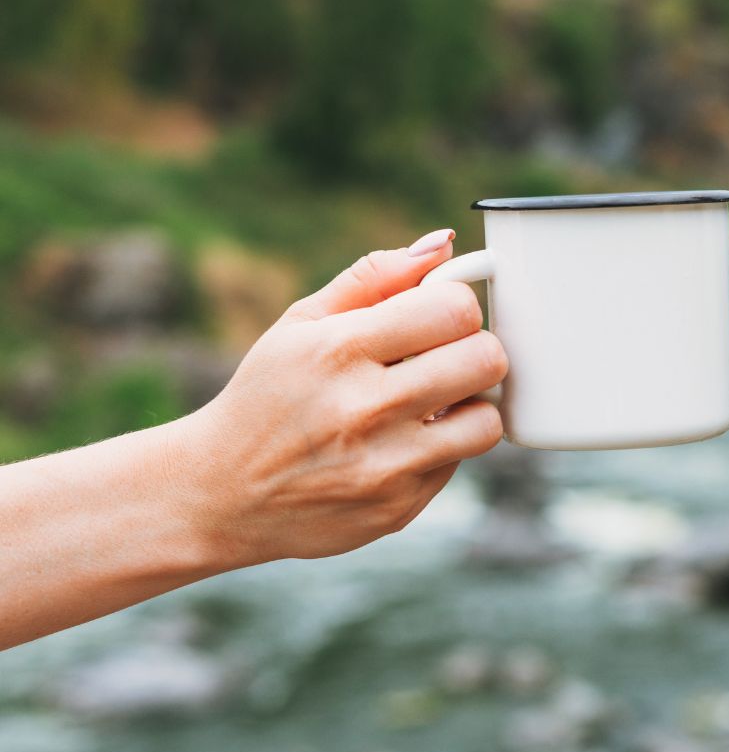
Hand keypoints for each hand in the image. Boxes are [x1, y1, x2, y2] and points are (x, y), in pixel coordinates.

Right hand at [173, 231, 507, 565]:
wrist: (220, 494)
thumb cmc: (269, 395)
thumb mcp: (302, 323)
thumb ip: (375, 276)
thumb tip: (443, 243)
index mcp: (339, 351)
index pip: (453, 308)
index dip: (458, 304)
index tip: (439, 314)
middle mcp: (365, 410)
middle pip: (485, 360)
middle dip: (475, 348)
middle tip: (448, 355)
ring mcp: (384, 466)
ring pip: (486, 421)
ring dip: (470, 404)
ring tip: (435, 399)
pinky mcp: (398, 509)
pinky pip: (460, 463)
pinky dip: (442, 446)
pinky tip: (402, 441)